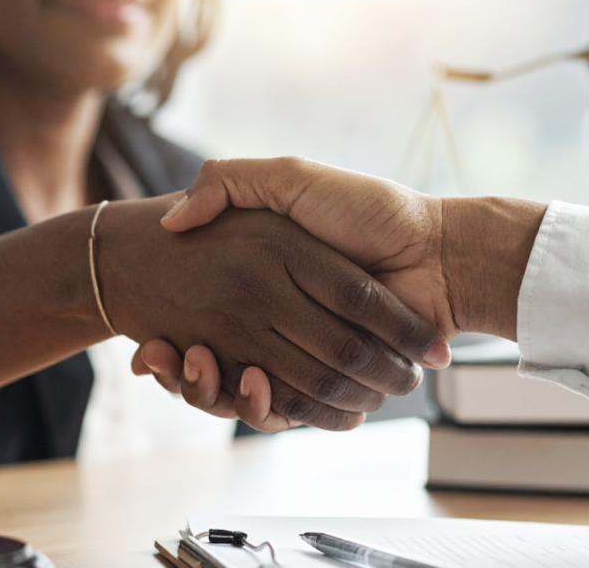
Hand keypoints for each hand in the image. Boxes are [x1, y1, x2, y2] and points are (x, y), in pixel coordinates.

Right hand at [136, 158, 545, 430]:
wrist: (439, 252)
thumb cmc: (369, 210)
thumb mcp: (290, 180)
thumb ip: (231, 183)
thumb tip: (173, 220)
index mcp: (267, 283)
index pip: (205, 322)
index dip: (171, 344)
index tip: (149, 345)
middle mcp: (280, 322)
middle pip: (214, 367)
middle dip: (183, 373)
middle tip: (152, 358)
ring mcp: (305, 354)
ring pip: (240, 394)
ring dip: (208, 392)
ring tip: (195, 364)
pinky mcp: (332, 382)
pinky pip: (286, 409)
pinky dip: (260, 409)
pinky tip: (246, 384)